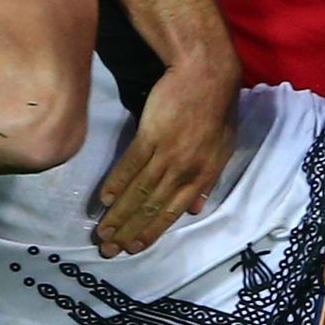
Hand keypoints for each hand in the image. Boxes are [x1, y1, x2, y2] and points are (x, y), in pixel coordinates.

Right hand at [91, 57, 236, 256]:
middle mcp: (183, 170)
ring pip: (138, 191)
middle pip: (151, 206)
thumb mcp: (223, 149)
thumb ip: (208, 181)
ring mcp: (166, 153)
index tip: (134, 247)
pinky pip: (130, 164)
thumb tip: (196, 210)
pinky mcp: (150, 135)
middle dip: (128, 230)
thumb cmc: (217, 109)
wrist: (206, 75)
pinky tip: (105, 199)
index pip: (172, 212)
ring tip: (102, 231)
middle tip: (108, 250)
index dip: (152, 231)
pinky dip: (116, 182)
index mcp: (202, 176)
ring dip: (118, 213)